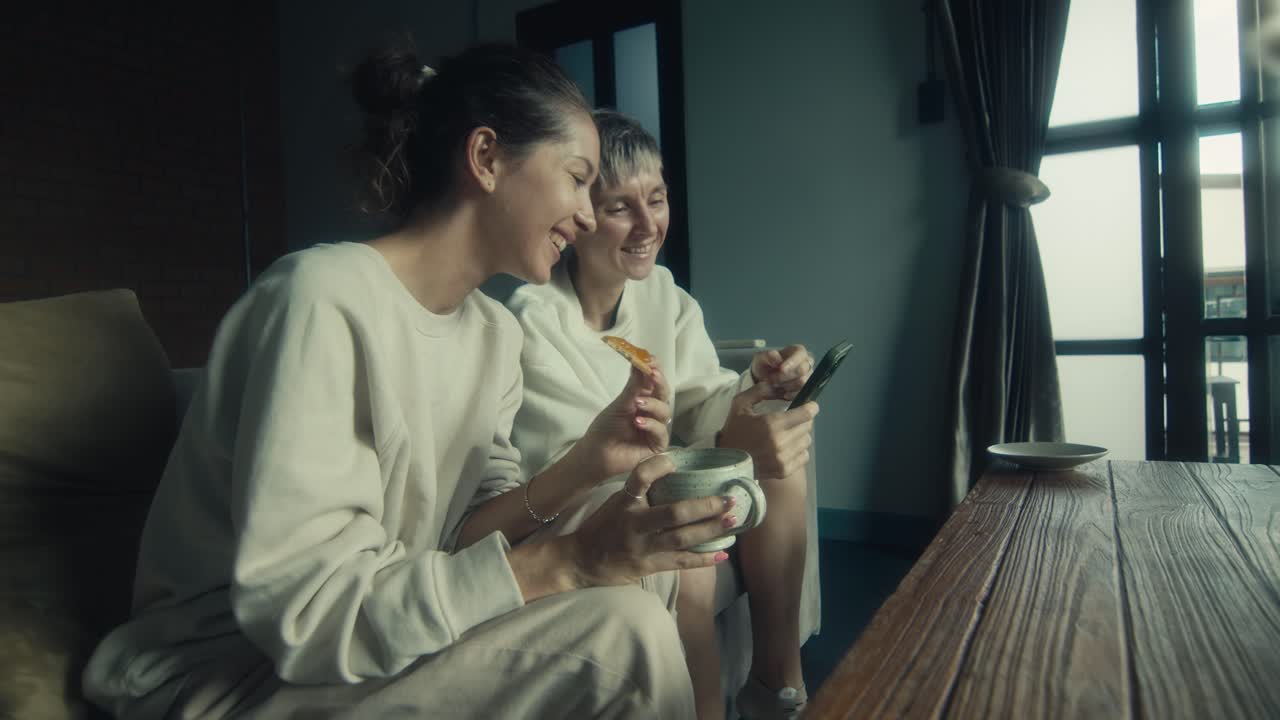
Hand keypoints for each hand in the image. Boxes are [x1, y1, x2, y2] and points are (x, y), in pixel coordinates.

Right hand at [569, 455, 735, 586]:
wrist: (581, 560)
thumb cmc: (602, 527)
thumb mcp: (616, 502)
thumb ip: (640, 492)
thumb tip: (675, 473)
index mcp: (625, 502)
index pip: (640, 477)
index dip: (658, 466)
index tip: (676, 460)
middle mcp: (634, 523)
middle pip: (674, 513)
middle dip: (704, 506)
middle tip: (728, 500)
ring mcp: (642, 547)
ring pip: (681, 538)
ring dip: (710, 530)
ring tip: (733, 522)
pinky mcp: (647, 566)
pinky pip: (679, 562)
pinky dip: (702, 559)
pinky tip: (722, 554)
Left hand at [573, 362, 673, 481]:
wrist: (597, 452)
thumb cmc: (606, 427)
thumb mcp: (620, 404)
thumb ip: (633, 386)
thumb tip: (639, 361)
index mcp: (644, 398)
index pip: (654, 381)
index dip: (655, 370)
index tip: (651, 360)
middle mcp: (653, 411)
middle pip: (664, 394)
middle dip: (660, 383)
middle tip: (652, 374)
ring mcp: (657, 427)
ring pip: (665, 412)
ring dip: (652, 405)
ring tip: (636, 404)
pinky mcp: (658, 444)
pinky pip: (661, 432)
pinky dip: (651, 425)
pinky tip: (638, 422)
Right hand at [717, 381, 817, 479]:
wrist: (725, 461)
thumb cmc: (734, 430)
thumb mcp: (740, 404)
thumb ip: (760, 390)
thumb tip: (778, 383)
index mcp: (771, 423)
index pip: (805, 414)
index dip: (811, 407)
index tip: (810, 405)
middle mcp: (780, 442)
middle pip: (807, 427)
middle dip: (803, 420)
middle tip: (794, 419)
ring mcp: (783, 459)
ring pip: (806, 441)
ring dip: (801, 435)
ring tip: (790, 434)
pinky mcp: (784, 471)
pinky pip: (804, 457)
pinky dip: (799, 450)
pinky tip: (789, 447)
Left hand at [750, 344, 813, 399]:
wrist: (764, 380)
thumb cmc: (765, 366)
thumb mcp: (761, 359)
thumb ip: (768, 356)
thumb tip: (776, 356)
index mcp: (798, 351)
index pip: (800, 355)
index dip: (791, 362)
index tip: (781, 369)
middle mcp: (806, 363)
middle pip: (802, 370)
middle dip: (786, 376)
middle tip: (772, 379)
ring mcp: (808, 377)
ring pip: (803, 383)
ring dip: (787, 386)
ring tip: (775, 385)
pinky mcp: (806, 390)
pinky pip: (803, 393)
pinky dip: (791, 395)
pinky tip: (783, 394)